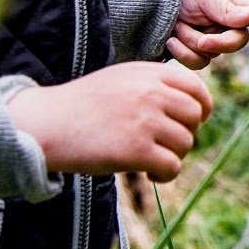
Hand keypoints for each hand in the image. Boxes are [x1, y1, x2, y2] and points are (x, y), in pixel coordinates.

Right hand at [6, 61, 212, 181]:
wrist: (47, 124)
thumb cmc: (82, 106)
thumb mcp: (120, 80)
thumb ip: (153, 86)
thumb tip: (193, 107)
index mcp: (147, 73)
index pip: (195, 87)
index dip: (201, 108)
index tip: (195, 121)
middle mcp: (150, 93)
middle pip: (194, 116)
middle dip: (186, 134)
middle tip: (166, 146)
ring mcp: (145, 120)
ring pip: (185, 143)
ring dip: (174, 156)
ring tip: (152, 161)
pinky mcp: (137, 150)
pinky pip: (172, 166)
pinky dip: (165, 175)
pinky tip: (150, 175)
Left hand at [166, 0, 248, 68]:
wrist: (148, 9)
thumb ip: (225, 9)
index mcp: (233, 3)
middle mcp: (227, 23)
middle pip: (238, 42)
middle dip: (219, 43)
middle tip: (203, 41)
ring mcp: (213, 41)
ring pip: (214, 55)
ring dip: (192, 42)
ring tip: (176, 28)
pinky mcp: (198, 55)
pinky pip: (198, 64)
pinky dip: (183, 52)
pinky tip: (170, 41)